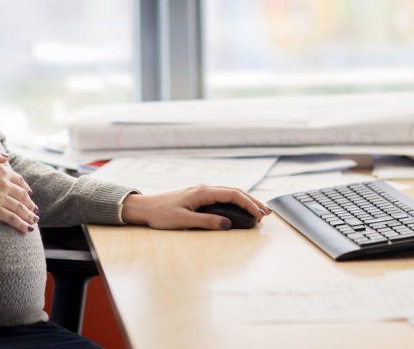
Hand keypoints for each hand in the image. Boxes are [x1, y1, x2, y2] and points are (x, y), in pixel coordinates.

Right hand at [0, 147, 38, 233]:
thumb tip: (6, 157)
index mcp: (0, 169)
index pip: (18, 180)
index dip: (25, 187)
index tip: (29, 193)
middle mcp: (3, 184)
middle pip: (22, 195)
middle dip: (29, 204)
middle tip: (34, 210)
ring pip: (19, 208)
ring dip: (28, 215)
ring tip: (34, 221)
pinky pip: (10, 218)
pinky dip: (20, 224)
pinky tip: (26, 230)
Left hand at [121, 185, 271, 229]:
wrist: (145, 208)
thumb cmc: (161, 215)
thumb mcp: (183, 221)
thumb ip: (206, 222)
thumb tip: (227, 224)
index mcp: (202, 192)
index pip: (232, 195)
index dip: (249, 204)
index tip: (260, 214)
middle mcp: (204, 189)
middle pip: (235, 192)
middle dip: (253, 201)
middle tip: (267, 213)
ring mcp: (202, 191)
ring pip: (230, 193)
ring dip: (246, 201)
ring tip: (259, 211)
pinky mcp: (200, 196)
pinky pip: (223, 196)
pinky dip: (236, 201)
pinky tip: (241, 208)